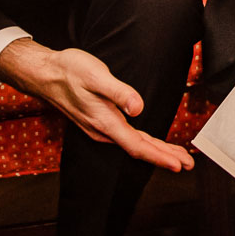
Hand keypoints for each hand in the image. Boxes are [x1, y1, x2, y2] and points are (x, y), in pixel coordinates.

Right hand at [0, 39, 193, 172]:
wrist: (46, 74)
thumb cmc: (71, 71)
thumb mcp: (97, 75)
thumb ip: (119, 92)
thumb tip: (138, 108)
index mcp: (105, 122)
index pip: (138, 146)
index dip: (160, 156)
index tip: (179, 164)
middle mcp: (103, 130)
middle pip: (139, 149)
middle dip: (165, 157)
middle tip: (188, 164)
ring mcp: (100, 128)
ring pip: (134, 145)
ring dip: (156, 151)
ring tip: (177, 156)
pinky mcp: (99, 122)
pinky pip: (127, 138)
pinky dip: (144, 143)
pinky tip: (150, 143)